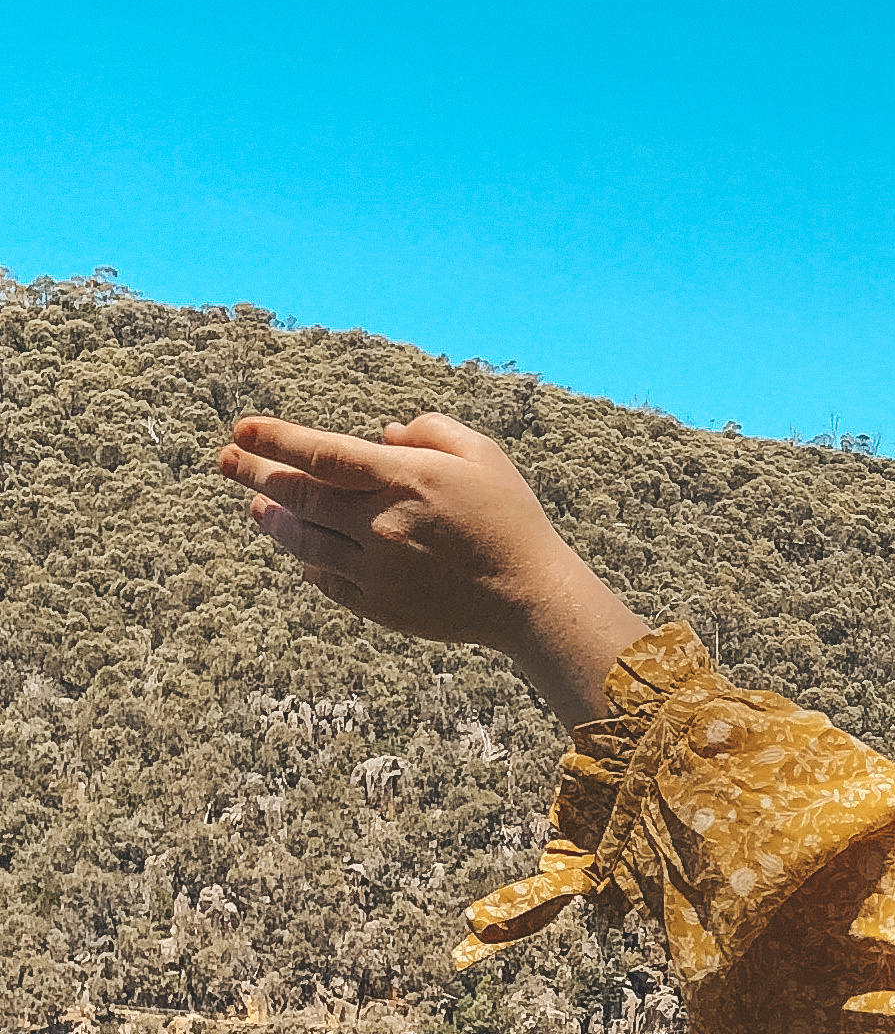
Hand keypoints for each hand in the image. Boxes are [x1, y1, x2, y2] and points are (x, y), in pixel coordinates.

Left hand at [218, 412, 646, 728]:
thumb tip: (385, 434)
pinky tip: (301, 550)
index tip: (243, 428)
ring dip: (272, 520)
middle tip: (226, 460)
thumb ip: (432, 431)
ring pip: (304, 540)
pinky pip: (328, 580)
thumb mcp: (483, 455)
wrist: (529, 595)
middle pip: (300, 495)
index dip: (277, 439)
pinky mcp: (379, 605)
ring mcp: (376, 569)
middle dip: (256, 473)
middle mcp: (381, 523)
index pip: (324, 453)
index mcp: (405, 479)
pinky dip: (309, 562)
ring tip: (253, 505)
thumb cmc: (509, 517)